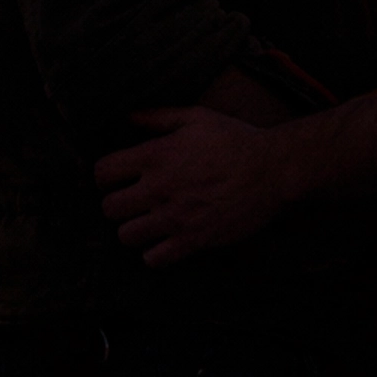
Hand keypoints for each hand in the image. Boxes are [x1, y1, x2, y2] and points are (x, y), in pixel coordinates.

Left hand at [94, 107, 289, 266]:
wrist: (273, 170)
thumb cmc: (236, 140)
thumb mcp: (197, 117)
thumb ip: (159, 118)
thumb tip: (130, 117)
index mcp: (156, 155)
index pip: (103, 173)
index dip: (104, 176)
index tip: (115, 178)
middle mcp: (160, 188)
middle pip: (109, 209)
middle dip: (116, 204)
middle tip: (131, 202)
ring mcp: (176, 217)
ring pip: (126, 236)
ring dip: (133, 230)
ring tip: (146, 222)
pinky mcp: (194, 240)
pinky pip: (155, 259)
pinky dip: (154, 253)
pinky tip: (164, 241)